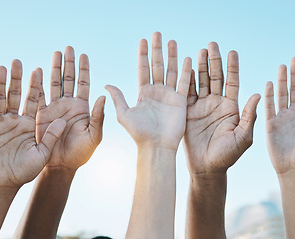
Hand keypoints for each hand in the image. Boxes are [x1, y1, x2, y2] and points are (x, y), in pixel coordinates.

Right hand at [0, 60, 65, 188]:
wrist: (6, 183)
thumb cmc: (27, 171)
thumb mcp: (44, 154)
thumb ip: (52, 137)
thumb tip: (63, 121)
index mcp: (32, 122)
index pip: (35, 99)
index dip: (36, 85)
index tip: (40, 69)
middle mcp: (16, 119)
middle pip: (17, 94)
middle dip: (18, 78)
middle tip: (18, 61)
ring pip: (0, 99)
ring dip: (0, 84)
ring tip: (1, 68)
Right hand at [36, 47, 105, 170]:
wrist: (61, 166)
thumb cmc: (81, 154)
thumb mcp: (94, 135)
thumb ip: (99, 116)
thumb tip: (104, 95)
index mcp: (83, 108)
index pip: (84, 84)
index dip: (84, 69)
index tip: (83, 54)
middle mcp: (69, 104)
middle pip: (69, 79)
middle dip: (69, 63)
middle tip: (68, 47)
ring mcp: (54, 108)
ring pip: (54, 84)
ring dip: (55, 68)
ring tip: (55, 53)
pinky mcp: (41, 114)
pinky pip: (40, 96)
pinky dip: (38, 84)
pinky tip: (38, 70)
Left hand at [106, 32, 191, 150]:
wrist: (156, 147)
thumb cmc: (138, 134)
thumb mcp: (124, 115)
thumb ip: (118, 98)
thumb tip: (106, 84)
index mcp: (143, 93)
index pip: (143, 68)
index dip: (143, 54)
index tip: (143, 40)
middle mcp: (157, 92)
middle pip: (157, 66)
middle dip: (157, 50)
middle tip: (157, 34)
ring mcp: (169, 95)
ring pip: (172, 71)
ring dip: (172, 56)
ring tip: (172, 41)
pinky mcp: (181, 101)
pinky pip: (185, 83)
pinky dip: (187, 71)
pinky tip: (188, 58)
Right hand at [183, 43, 259, 173]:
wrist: (207, 168)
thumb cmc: (228, 156)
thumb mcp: (244, 137)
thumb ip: (250, 116)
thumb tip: (257, 95)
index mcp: (232, 107)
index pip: (233, 82)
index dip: (232, 67)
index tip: (232, 52)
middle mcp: (217, 103)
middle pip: (216, 77)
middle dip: (214, 61)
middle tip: (212, 44)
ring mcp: (202, 106)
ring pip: (201, 82)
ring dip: (200, 67)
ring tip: (200, 51)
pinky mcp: (188, 111)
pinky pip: (187, 93)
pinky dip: (186, 80)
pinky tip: (185, 67)